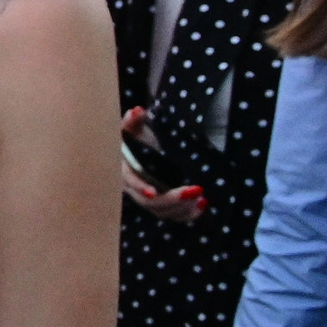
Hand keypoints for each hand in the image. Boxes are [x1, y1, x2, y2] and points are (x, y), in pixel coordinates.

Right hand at [118, 107, 202, 222]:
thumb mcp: (134, 128)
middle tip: (196, 190)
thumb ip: (133, 120)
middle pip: (149, 202)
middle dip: (172, 199)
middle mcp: (133, 189)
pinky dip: (187, 215)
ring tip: (201, 198)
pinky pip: (171, 216)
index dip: (140, 187)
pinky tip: (202, 206)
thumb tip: (138, 110)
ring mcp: (147, 200)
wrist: (143, 151)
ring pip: (161, 212)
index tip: (153, 191)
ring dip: (182, 209)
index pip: (130, 182)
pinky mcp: (160, 206)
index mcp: (124, 170)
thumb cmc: (137, 139)